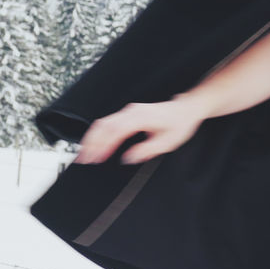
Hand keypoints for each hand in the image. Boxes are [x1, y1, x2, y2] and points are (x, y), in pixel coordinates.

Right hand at [74, 97, 205, 165]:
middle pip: (104, 125)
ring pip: (103, 122)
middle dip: (91, 143)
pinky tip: (94, 144)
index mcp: (141, 117)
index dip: (103, 145)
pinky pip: (108, 122)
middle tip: (82, 160)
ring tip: (84, 154)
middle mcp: (132, 111)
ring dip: (92, 138)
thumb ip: (147, 150)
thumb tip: (128, 158)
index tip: (95, 159)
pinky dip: (98, 133)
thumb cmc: (180, 124)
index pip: (116, 131)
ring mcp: (129, 111)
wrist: (187, 108)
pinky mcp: (129, 113)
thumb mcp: (168, 142)